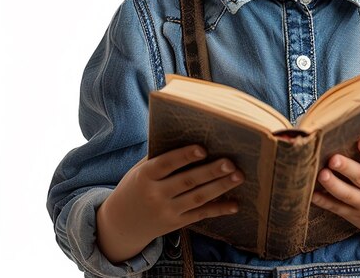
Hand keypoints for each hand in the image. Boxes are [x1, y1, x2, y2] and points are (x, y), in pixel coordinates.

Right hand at [96, 144, 243, 262]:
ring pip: (197, 199)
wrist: (120, 224)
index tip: (203, 149)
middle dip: (210, 172)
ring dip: (220, 187)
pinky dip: (219, 209)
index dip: (184, 156)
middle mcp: (155, 195)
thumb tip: (189, 135)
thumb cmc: (136, 186)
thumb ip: (161, 156)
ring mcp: (166, 212)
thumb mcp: (140, 169)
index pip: (166, 164)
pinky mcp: (176, 224)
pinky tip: (235, 203)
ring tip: (239, 176)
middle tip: (230, 162)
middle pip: (187, 182)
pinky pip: (200, 216)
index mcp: (145, 176)